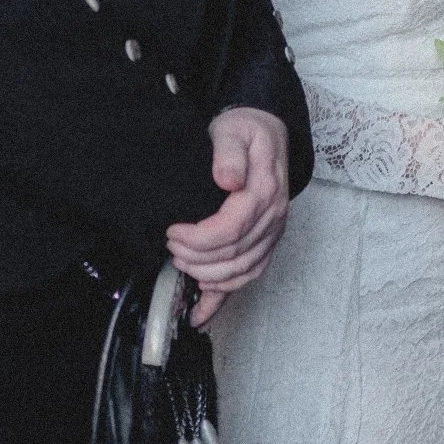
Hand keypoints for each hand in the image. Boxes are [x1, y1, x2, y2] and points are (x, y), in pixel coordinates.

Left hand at [168, 107, 291, 325]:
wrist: (267, 132)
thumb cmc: (247, 132)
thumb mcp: (234, 130)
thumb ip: (229, 153)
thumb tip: (227, 179)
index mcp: (265, 192)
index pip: (231, 230)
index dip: (198, 239)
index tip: (173, 231)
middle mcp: (273, 217)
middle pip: (233, 255)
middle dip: (196, 257)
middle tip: (170, 245)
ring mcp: (272, 233)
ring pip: (240, 272)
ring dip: (207, 276)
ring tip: (181, 263)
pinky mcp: (265, 243)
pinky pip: (248, 277)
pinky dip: (223, 297)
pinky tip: (201, 312)